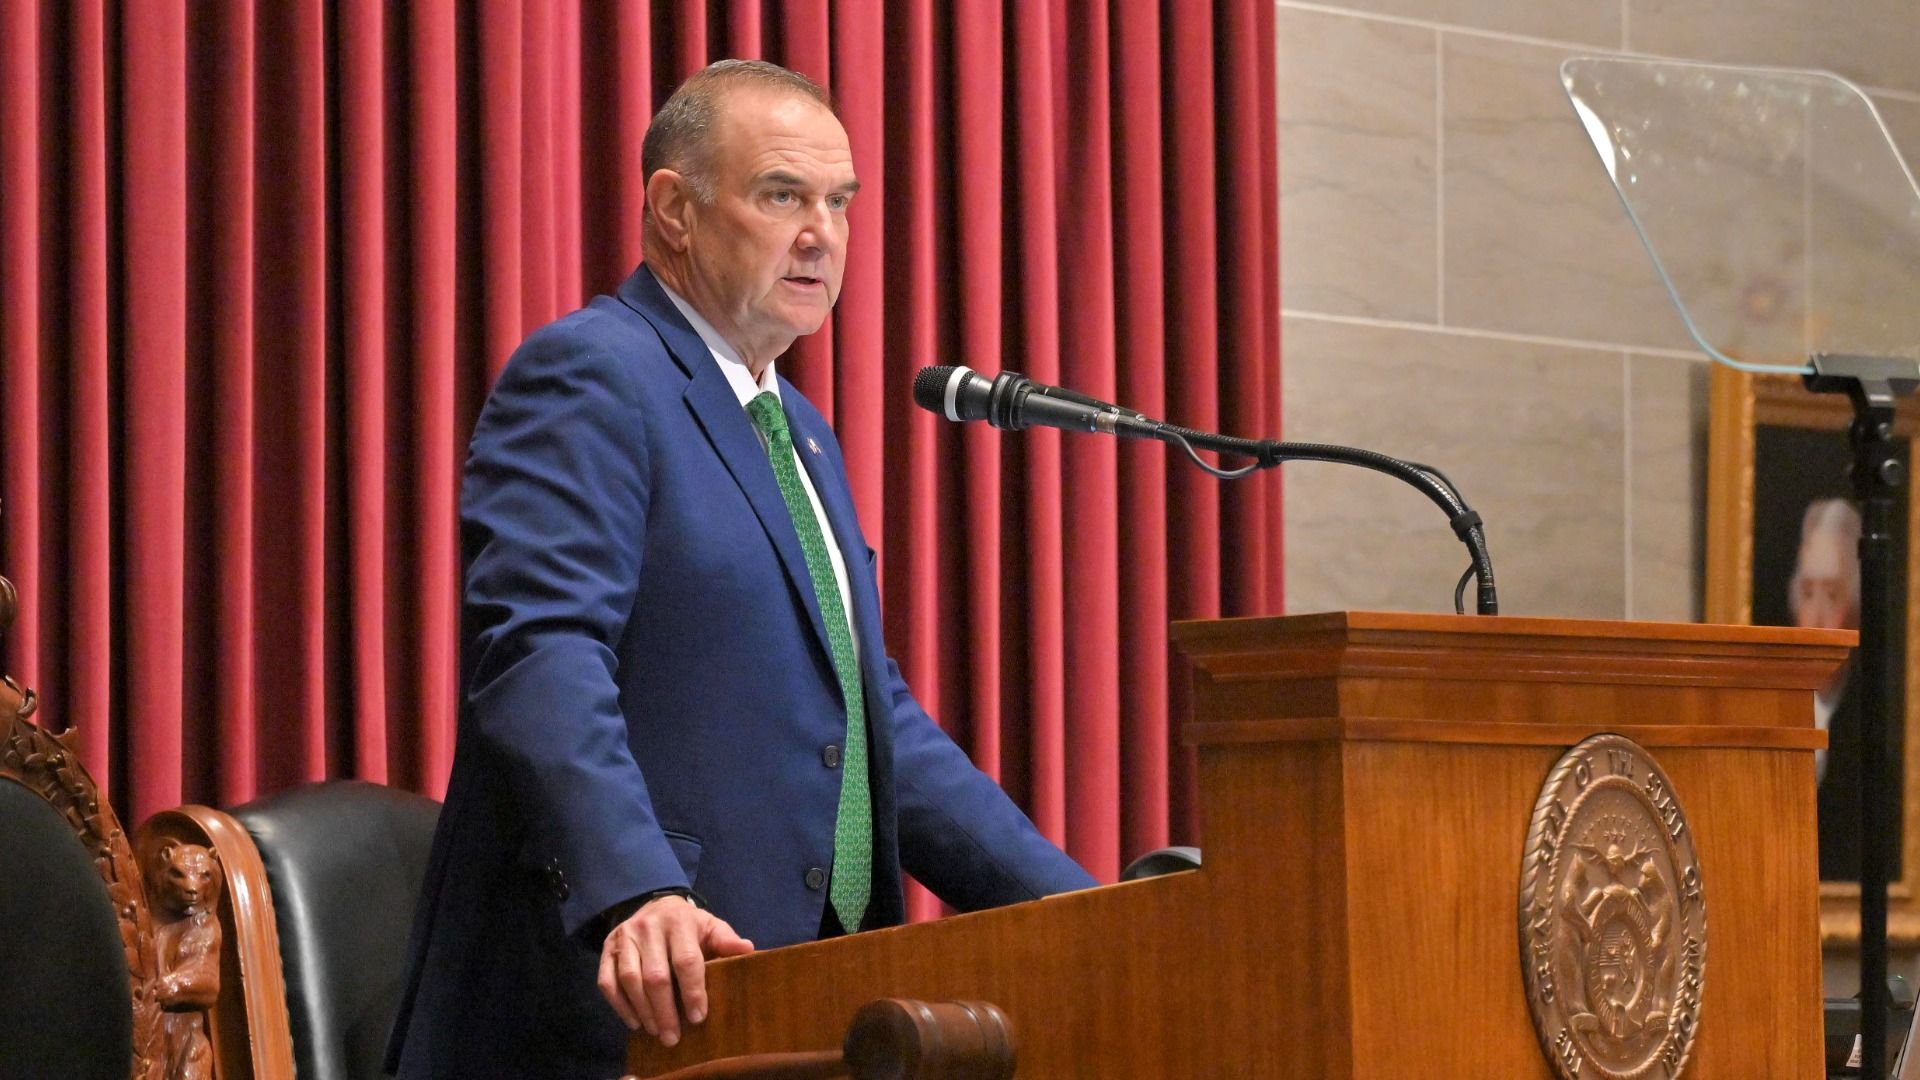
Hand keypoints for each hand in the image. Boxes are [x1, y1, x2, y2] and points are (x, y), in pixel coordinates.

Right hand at [597, 894, 753, 1046]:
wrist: (654, 905)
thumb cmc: (687, 925)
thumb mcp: (710, 926)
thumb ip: (725, 940)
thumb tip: (748, 950)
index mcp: (679, 921)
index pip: (686, 960)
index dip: (693, 991)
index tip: (698, 1017)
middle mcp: (648, 928)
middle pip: (655, 976)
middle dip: (665, 1011)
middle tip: (673, 1037)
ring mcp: (624, 937)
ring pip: (630, 980)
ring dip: (643, 1011)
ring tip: (657, 1032)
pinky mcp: (606, 948)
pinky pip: (607, 982)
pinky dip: (620, 1006)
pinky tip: (635, 1022)